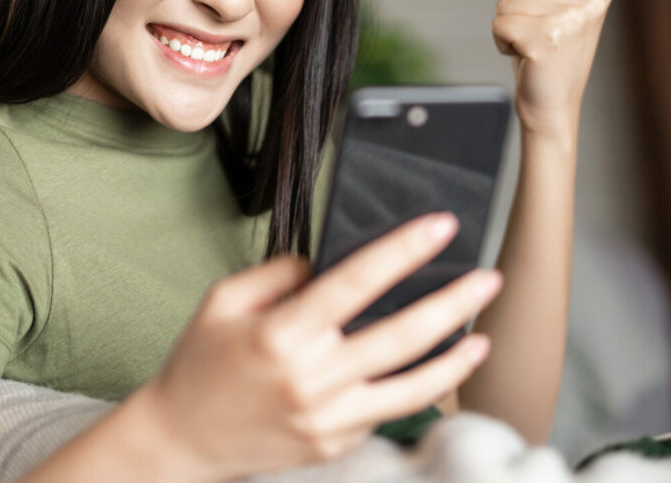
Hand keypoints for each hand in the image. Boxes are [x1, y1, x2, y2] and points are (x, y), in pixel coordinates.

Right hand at [137, 214, 501, 480]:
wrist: (182, 438)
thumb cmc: (200, 365)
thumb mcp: (224, 300)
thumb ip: (278, 273)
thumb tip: (325, 265)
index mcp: (283, 334)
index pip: (357, 281)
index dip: (404, 250)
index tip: (440, 226)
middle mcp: (312, 379)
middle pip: (402, 336)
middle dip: (453, 303)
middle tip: (488, 278)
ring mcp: (327, 418)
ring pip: (410, 388)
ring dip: (454, 360)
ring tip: (483, 335)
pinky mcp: (335, 443)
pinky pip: (383, 412)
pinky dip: (412, 390)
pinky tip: (431, 370)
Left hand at [491, 0, 611, 138]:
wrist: (552, 106)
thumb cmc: (545, 56)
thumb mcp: (539, 11)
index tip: (545, 22)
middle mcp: (588, 2)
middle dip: (515, 12)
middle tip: (538, 40)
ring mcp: (570, 19)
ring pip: (505, 2)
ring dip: (508, 28)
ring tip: (533, 48)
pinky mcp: (547, 39)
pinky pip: (499, 24)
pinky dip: (501, 42)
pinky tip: (525, 57)